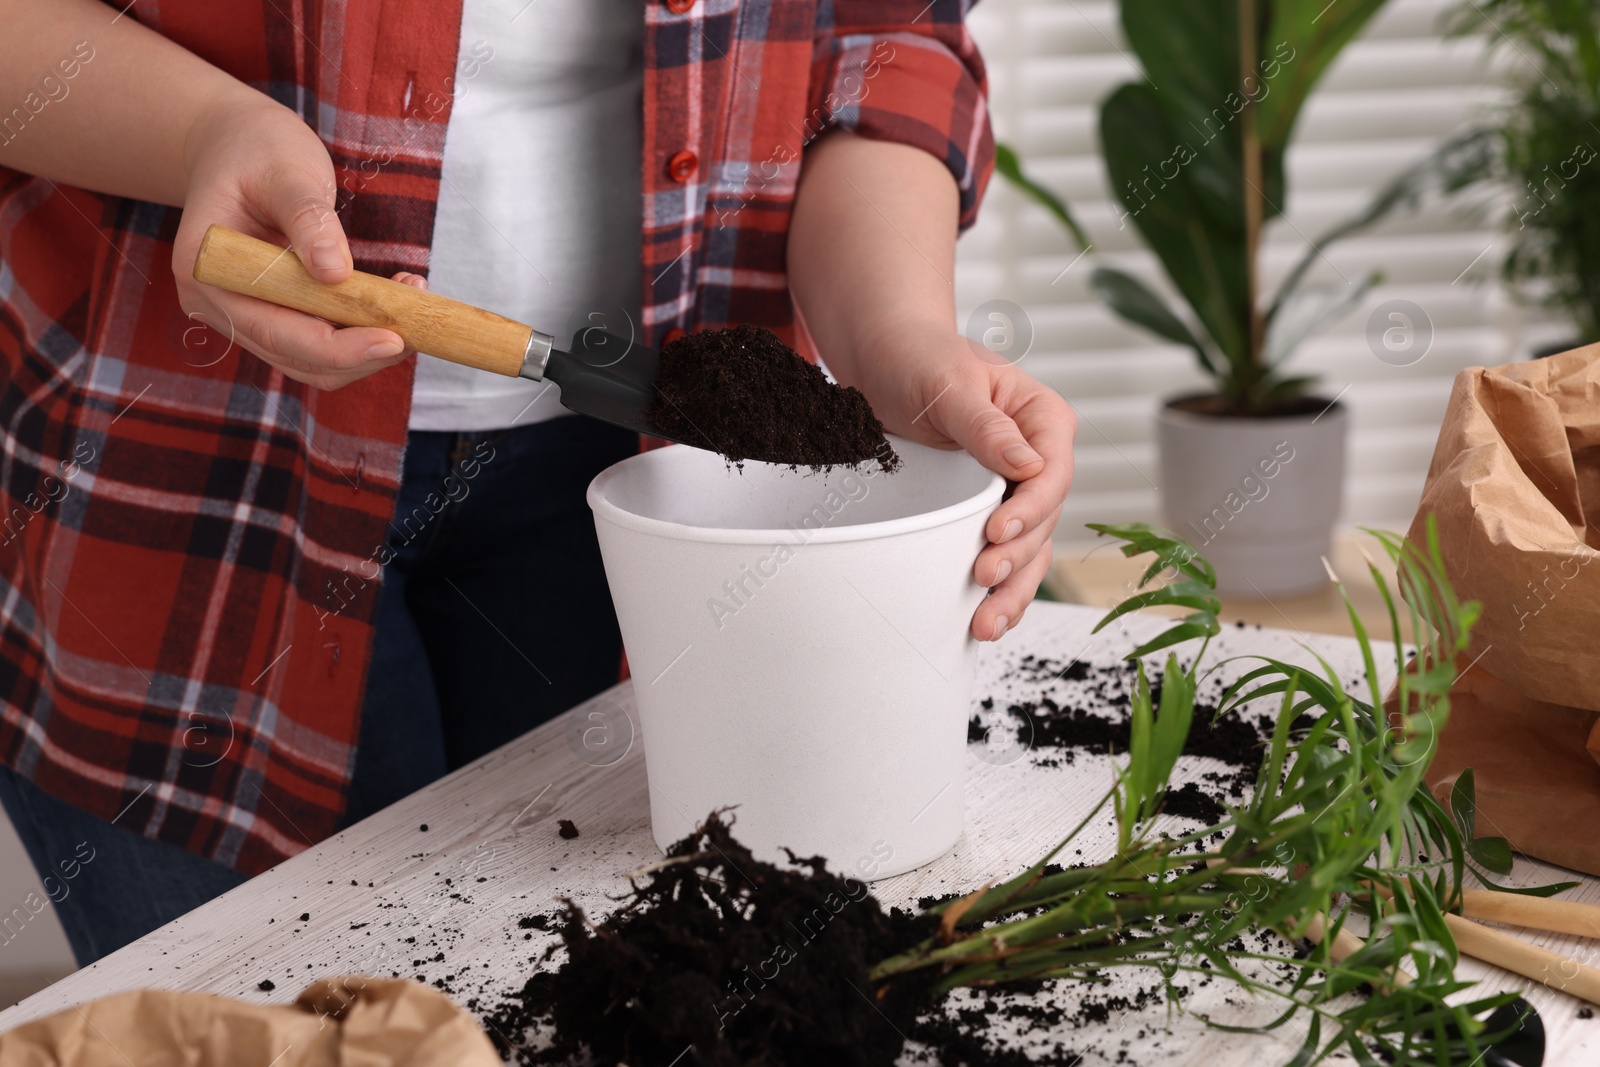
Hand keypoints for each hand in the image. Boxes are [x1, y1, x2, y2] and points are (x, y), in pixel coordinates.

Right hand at [173, 96, 417, 388]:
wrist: (235, 143)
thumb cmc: (257, 149)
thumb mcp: (287, 173)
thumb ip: (310, 220)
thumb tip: (335, 273)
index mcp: (206, 271)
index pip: (278, 333)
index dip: (339, 347)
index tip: (394, 339)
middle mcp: (216, 305)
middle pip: (299, 359)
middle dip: (363, 351)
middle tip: (419, 321)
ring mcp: (242, 314)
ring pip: (313, 361)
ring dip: (367, 345)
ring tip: (411, 302)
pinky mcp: (271, 314)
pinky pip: (319, 340)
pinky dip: (358, 331)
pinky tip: (392, 300)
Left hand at [849, 320, 1075, 640]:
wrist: (882, 361)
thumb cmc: (918, 357)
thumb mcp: (950, 384)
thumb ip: (988, 427)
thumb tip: (1029, 467)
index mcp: (1042, 418)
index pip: (1053, 473)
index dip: (1030, 509)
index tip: (996, 531)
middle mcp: (1037, 457)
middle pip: (1044, 520)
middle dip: (1017, 556)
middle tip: (982, 578)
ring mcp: (1014, 489)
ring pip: (1030, 548)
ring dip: (1012, 589)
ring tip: (985, 623)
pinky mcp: (986, 511)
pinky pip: (1004, 554)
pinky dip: (998, 588)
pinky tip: (985, 618)